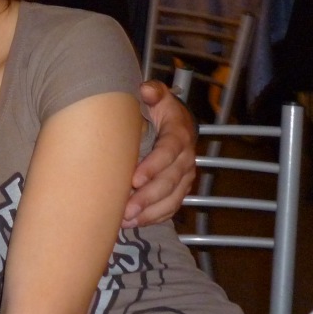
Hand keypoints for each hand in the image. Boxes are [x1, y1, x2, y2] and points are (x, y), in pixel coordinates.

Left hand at [123, 80, 196, 227]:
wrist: (176, 123)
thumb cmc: (160, 110)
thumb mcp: (157, 96)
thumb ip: (153, 92)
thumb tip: (146, 90)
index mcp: (179, 135)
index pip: (169, 152)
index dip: (153, 167)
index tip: (134, 179)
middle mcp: (186, 158)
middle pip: (170, 181)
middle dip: (148, 197)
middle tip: (126, 208)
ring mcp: (185, 177)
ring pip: (172, 199)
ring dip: (150, 212)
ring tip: (127, 220)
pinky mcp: (180, 190)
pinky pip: (171, 208)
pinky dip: (154, 217)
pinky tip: (134, 223)